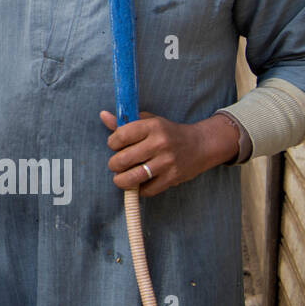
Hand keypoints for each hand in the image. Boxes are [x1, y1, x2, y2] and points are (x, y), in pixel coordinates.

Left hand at [101, 110, 239, 196]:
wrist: (201, 145)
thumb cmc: (168, 132)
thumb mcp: (149, 122)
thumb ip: (125, 122)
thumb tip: (103, 115)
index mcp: (152, 126)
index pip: (120, 136)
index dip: (112, 143)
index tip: (114, 145)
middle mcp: (159, 144)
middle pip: (123, 159)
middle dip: (114, 164)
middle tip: (116, 164)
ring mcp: (167, 162)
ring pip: (133, 177)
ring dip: (121, 180)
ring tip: (121, 177)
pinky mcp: (173, 178)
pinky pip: (148, 190)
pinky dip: (139, 190)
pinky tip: (139, 183)